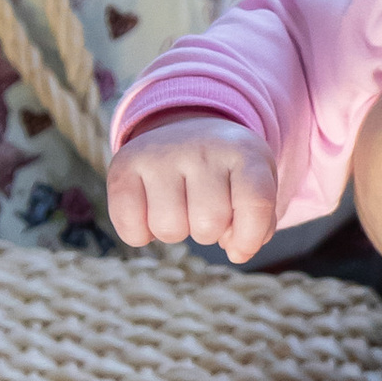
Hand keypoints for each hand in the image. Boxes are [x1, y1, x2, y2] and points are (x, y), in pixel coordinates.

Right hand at [107, 112, 278, 260]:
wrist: (185, 127)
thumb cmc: (226, 171)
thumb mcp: (255, 186)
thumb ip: (258, 224)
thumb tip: (237, 252)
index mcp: (244, 152)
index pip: (255, 203)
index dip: (250, 237)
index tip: (239, 245)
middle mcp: (202, 148)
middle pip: (208, 225)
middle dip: (209, 232)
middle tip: (203, 209)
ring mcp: (160, 155)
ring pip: (170, 230)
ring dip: (176, 232)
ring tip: (178, 206)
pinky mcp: (123, 166)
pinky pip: (131, 230)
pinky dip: (140, 235)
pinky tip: (149, 211)